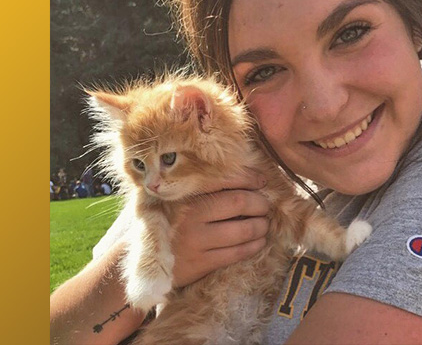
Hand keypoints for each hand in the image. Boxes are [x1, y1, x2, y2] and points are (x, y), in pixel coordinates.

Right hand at [170, 171, 270, 288]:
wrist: (141, 259)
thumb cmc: (164, 221)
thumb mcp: (173, 197)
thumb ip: (197, 185)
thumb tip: (239, 174)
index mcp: (185, 193)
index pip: (225, 179)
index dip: (249, 178)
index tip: (261, 180)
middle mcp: (191, 214)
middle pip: (239, 202)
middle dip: (259, 202)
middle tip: (265, 204)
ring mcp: (196, 240)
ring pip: (243, 229)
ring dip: (261, 225)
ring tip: (264, 223)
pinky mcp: (201, 263)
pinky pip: (236, 253)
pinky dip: (254, 246)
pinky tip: (259, 241)